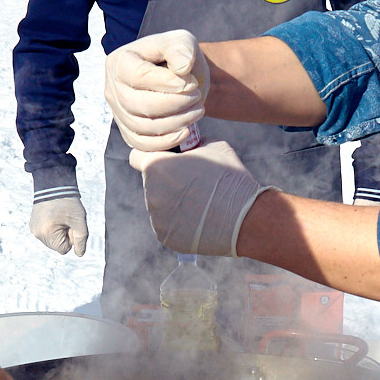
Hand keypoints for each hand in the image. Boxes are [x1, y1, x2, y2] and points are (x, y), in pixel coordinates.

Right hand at [30, 193, 90, 256]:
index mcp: (47, 233)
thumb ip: (81, 239)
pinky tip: (52, 216)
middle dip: (63, 235)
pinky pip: (45, 234)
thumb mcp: (79, 220)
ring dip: (57, 232)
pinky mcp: (32, 225)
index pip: (64, 250)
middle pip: (56, 246)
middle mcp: (37, 233)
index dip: (71, 238)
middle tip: (65, 219)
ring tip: (58, 217)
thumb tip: (79, 254)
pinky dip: (51, 228)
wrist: (54, 185)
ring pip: (51, 241)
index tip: (69, 224)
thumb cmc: (68, 202)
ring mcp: (33, 229)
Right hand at [104, 29, 209, 153]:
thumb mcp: (182, 42)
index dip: (166, 83)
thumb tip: (182, 68)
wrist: (179, 77)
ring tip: (197, 110)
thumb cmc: (177, 57)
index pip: (138, 76)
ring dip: (174, 122)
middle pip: (137, 104)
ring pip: (141, 126)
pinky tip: (186, 131)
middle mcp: (112, 88)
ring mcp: (118, 112)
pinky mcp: (128, 131)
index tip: (191, 83)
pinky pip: (142, 144)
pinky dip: (165, 141)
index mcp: (119, 61)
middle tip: (197, 97)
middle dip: (173, 104)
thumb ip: (182, 48)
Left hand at [130, 139, 270, 257]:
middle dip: (166, 181)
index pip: (137, 157)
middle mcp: (150, 191)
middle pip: (151, 182)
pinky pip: (167, 224)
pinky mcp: (164, 235)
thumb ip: (192, 144)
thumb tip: (188, 146)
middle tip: (192, 184)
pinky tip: (198, 219)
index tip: (164, 160)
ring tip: (199, 203)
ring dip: (172, 202)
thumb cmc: (229, 178)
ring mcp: (156, 216)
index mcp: (156, 165)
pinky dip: (178, 222)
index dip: (150, 156)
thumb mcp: (213, 146)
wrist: (243, 217)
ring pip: (159, 204)